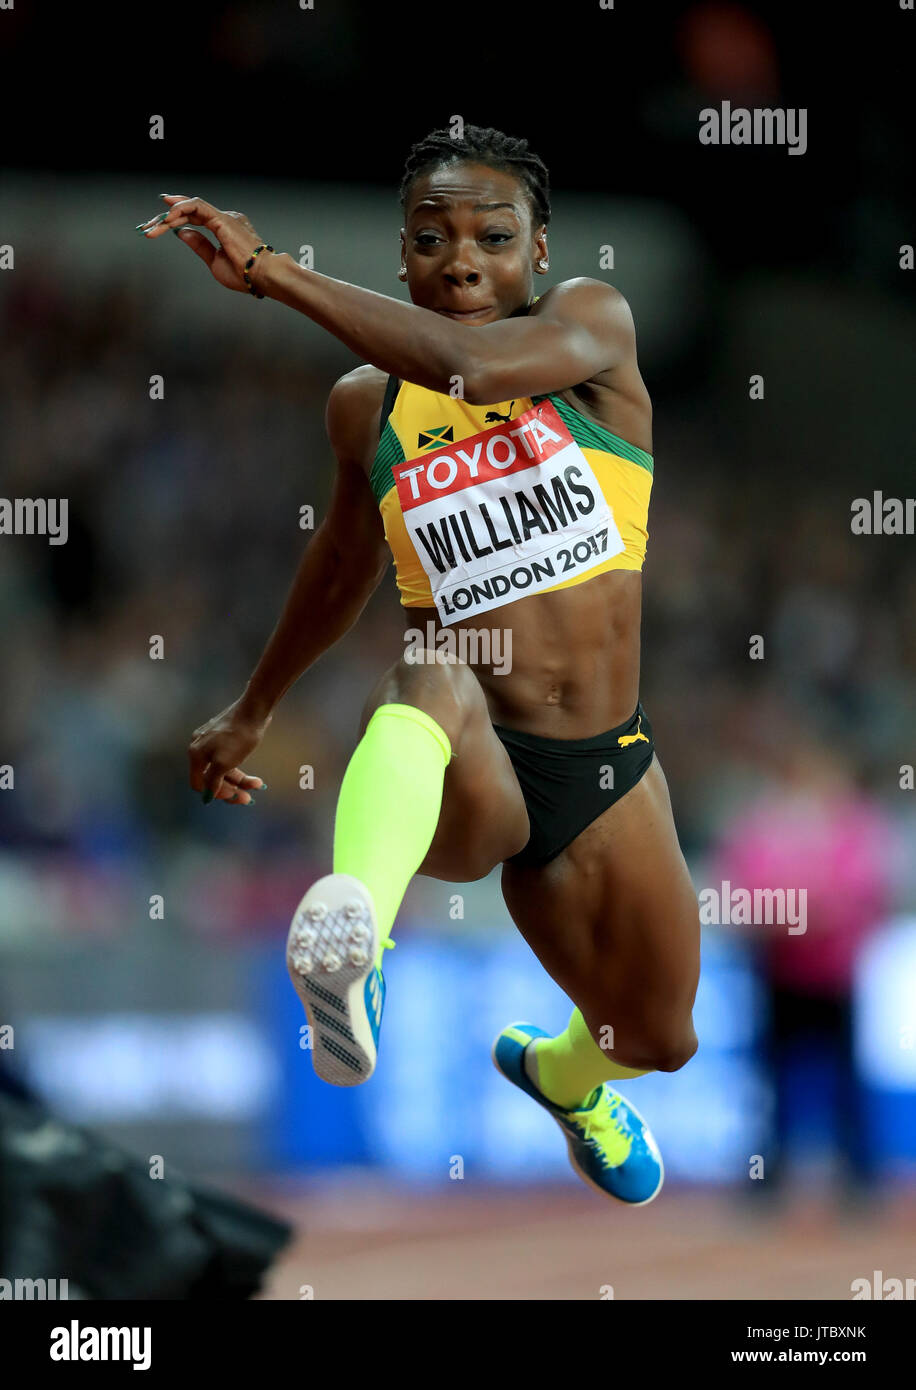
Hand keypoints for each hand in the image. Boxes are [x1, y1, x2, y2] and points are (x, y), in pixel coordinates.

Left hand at [138, 193, 270, 293]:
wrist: (262, 276)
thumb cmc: (244, 274)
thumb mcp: (214, 261)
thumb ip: (199, 245)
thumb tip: (182, 233)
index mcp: (224, 228)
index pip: (195, 217)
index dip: (175, 217)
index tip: (157, 223)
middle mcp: (224, 218)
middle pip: (189, 211)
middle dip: (165, 217)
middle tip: (146, 226)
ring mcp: (224, 216)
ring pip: (191, 207)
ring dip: (169, 215)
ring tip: (153, 226)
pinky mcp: (222, 218)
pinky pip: (197, 207)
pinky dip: (181, 210)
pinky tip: (168, 219)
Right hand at [189, 698, 271, 804]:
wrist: (254, 710)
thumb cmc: (238, 736)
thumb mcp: (224, 763)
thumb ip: (212, 781)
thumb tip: (206, 796)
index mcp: (196, 754)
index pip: (198, 783)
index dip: (214, 793)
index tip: (233, 796)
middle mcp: (200, 748)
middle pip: (213, 778)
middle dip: (232, 789)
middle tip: (249, 798)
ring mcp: (212, 742)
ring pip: (224, 769)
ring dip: (241, 781)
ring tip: (258, 784)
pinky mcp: (224, 738)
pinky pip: (230, 759)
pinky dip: (241, 769)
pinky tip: (254, 777)